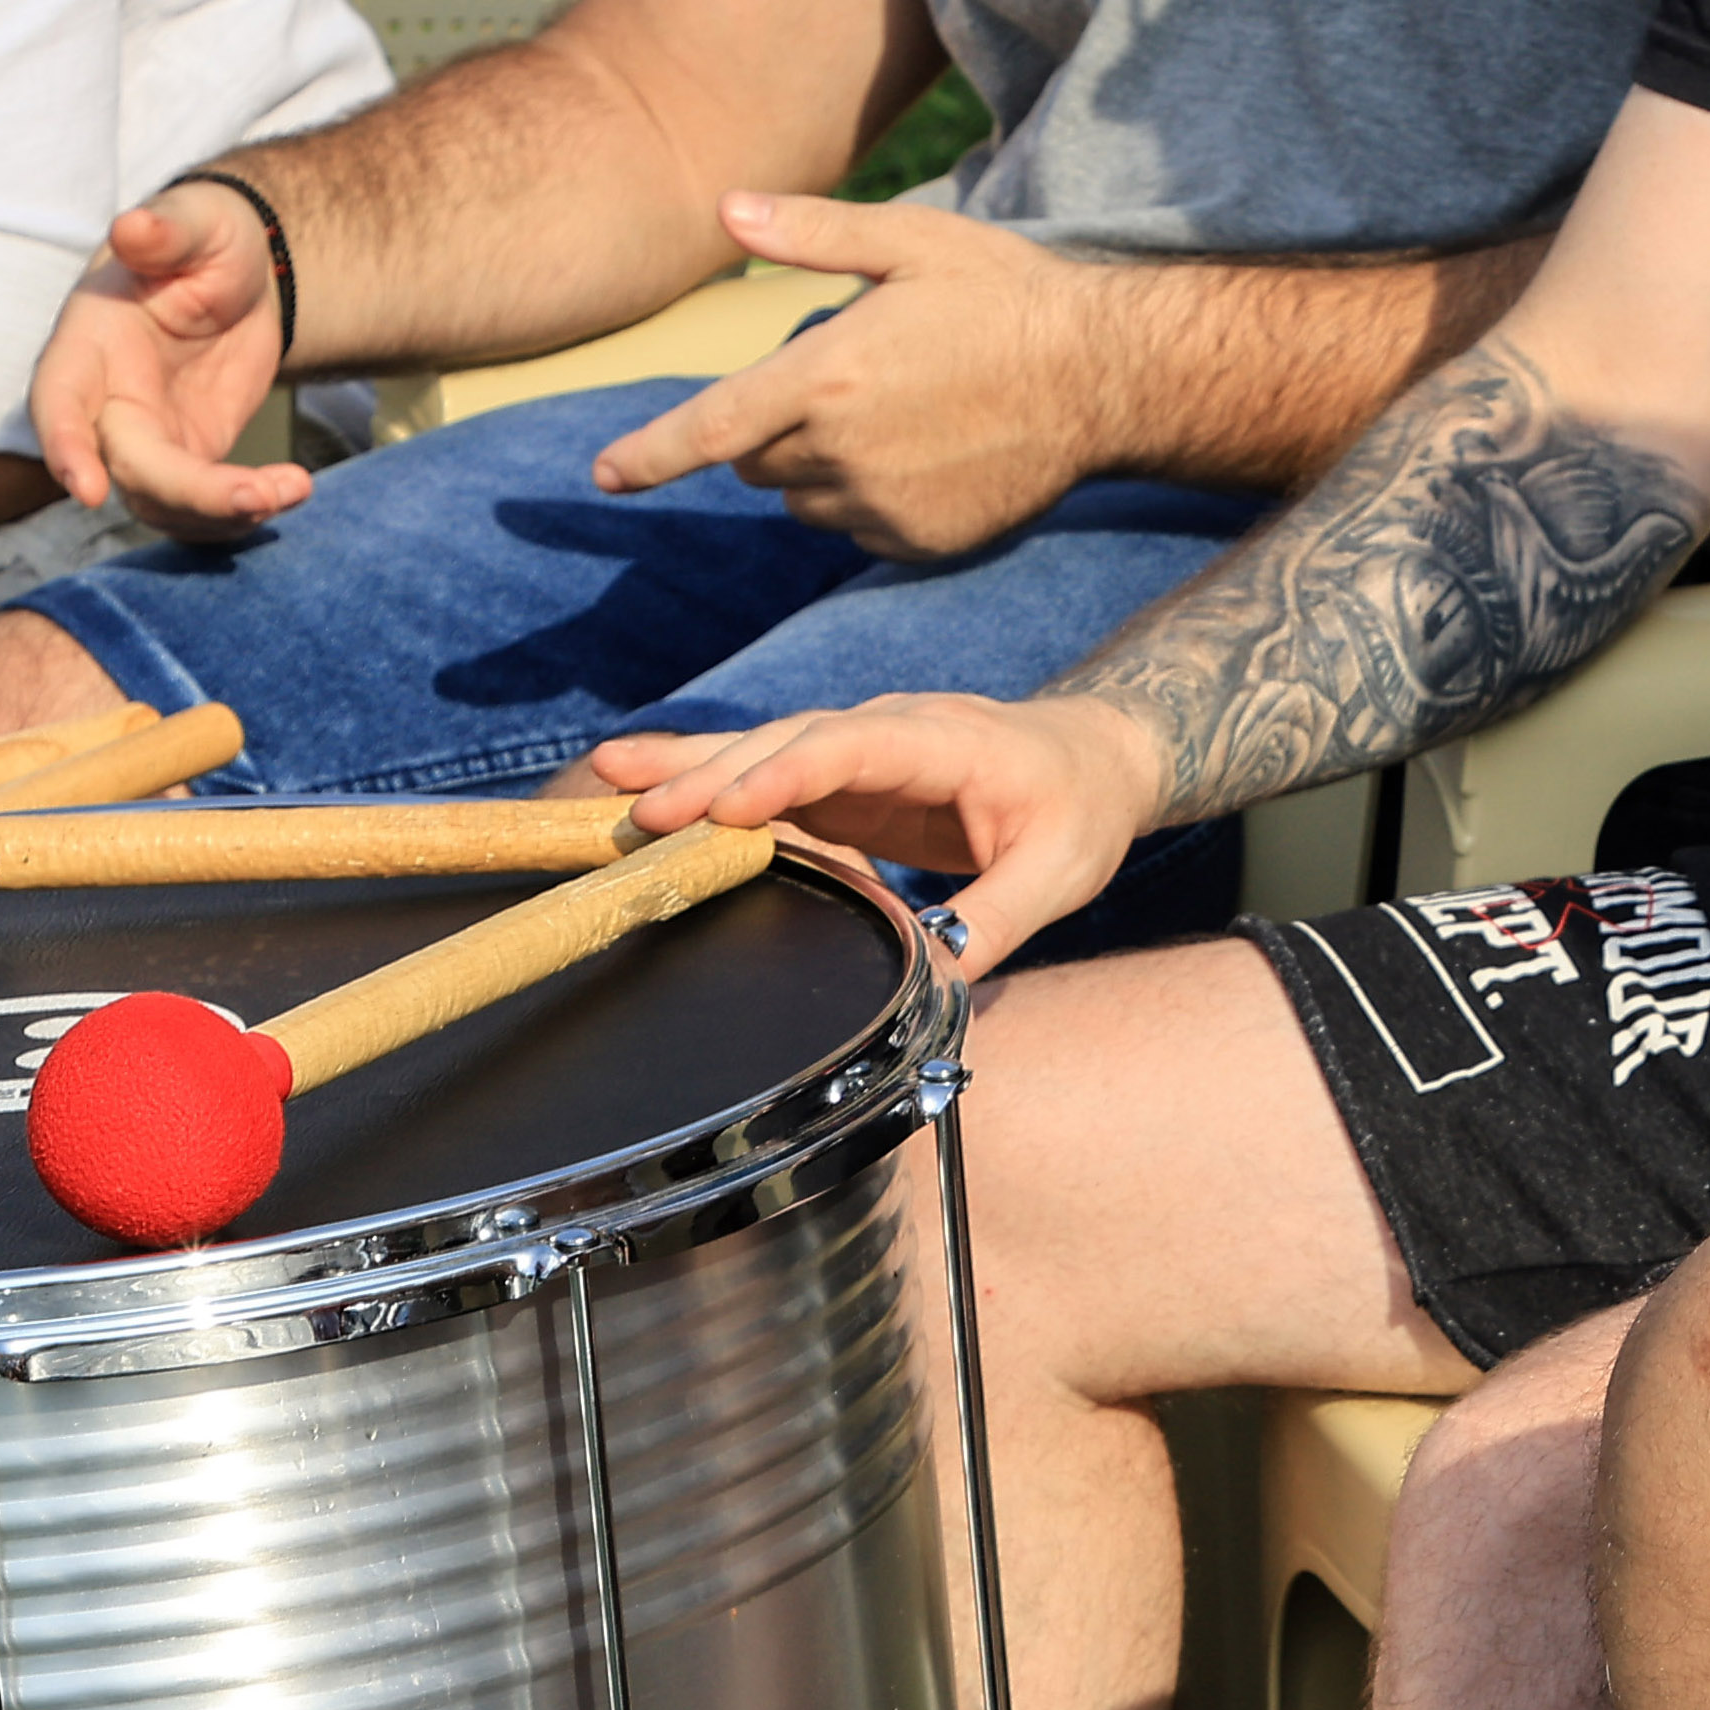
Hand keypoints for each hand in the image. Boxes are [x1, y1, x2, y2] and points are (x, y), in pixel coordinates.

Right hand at [36, 186, 302, 537]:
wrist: (244, 274)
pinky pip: (202, 509)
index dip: (66, 446)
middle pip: (127, 466)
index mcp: (91, 341)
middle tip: (258, 495)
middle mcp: (106, 399)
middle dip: (188, 492)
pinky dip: (242, 515)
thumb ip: (166, 231)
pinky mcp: (190, 458)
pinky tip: (291, 490)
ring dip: (222, 514)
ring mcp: (147, 436)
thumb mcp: (197, 222)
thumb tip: (132, 228)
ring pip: (163, 502)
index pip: (59, 400)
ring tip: (290, 490)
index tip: (87, 492)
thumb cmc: (207, 239)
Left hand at [592, 194, 1118, 558]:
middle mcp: (845, 452)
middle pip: (757, 461)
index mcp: (827, 376)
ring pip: (806, 501)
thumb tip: (725, 210)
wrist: (1103, 376)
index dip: (649, 455)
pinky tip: (929, 454)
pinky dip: (871, 500)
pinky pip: (861, 531)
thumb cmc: (1003, 293)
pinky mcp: (922, 541)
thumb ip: (810, 232)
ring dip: (822, 466)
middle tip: (850, 378)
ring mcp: (885, 505)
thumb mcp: (910, 240)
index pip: (710, 429)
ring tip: (899, 414)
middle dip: (775, 427)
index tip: (604, 477)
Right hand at [595, 689, 1166, 971]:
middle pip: (788, 746)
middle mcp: (889, 732)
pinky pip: (771, 780)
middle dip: (712, 776)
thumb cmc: (1082, 808)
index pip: (851, 748)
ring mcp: (860, 751)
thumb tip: (936, 978)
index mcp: (944, 741)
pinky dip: (710, 786)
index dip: (783, 775)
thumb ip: (996, 920)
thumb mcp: (1060, 872)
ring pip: (766, 754)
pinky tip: (644, 794)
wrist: (1099, 756)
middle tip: (639, 811)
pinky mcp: (846, 781)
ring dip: (690, 769)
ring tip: (610, 780)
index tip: (723, 807)